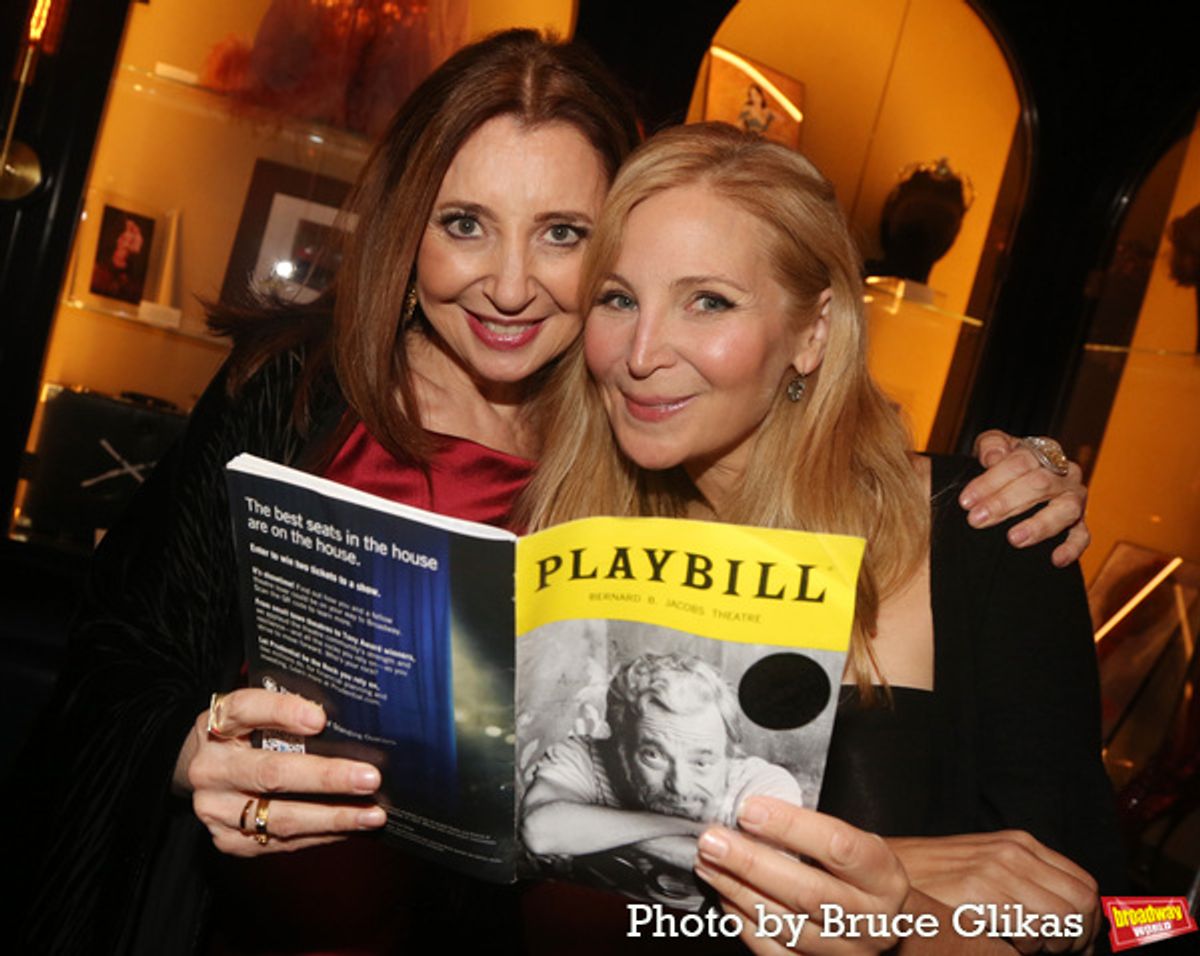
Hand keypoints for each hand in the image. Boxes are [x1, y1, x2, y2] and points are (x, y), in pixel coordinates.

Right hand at [174, 688, 385, 855]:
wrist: (203, 772)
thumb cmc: (244, 734)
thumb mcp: (253, 712)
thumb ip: (288, 708)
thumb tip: (349, 718)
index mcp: (216, 724)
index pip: (246, 710)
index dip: (283, 712)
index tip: (320, 719)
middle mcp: (211, 769)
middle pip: (272, 773)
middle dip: (326, 777)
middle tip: (370, 778)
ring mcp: (216, 809)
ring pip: (281, 817)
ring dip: (334, 817)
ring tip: (373, 814)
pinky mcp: (228, 840)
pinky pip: (281, 842)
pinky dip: (321, 835)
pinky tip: (351, 827)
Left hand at [693, 797, 908, 954]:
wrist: (884, 922)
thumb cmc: (859, 872)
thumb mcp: (855, 843)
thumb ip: (813, 830)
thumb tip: (752, 809)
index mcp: (884, 877)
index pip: (839, 847)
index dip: (791, 826)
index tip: (748, 809)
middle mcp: (871, 919)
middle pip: (807, 892)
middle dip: (751, 863)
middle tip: (712, 840)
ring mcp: (847, 951)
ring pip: (786, 925)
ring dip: (738, 890)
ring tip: (708, 863)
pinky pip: (776, 952)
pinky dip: (744, 923)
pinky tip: (725, 895)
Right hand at [888, 831, 1100, 953]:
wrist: (880, 874)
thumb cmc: (931, 881)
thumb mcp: (984, 870)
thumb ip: (1024, 884)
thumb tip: (1070, 920)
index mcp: (1020, 844)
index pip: (1085, 885)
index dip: (1088, 923)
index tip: (1073, 945)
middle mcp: (1014, 851)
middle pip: (1084, 901)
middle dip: (1080, 937)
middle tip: (1055, 952)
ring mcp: (997, 868)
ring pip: (1067, 917)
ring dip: (1056, 943)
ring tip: (1027, 947)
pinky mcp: (979, 889)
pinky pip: (1035, 925)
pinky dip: (1031, 945)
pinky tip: (1007, 943)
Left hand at [965, 430, 1088, 566]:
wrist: (1022, 478)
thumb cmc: (1006, 463)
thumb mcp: (993, 446)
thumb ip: (991, 445)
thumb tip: (994, 457)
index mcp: (1043, 452)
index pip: (1019, 463)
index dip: (991, 481)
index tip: (966, 500)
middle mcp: (1064, 474)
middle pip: (1039, 484)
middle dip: (1004, 503)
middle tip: (977, 519)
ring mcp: (1074, 499)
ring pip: (1066, 509)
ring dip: (1039, 525)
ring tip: (1014, 538)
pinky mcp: (1079, 523)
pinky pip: (1082, 535)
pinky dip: (1072, 548)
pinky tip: (1056, 559)